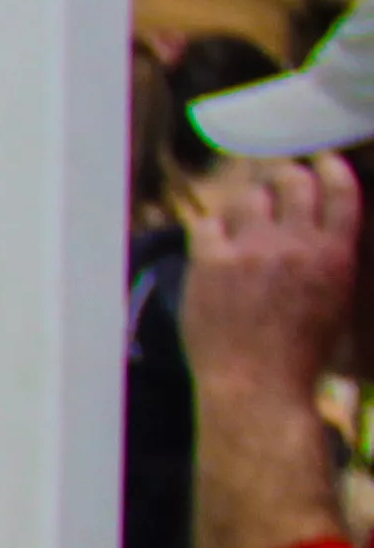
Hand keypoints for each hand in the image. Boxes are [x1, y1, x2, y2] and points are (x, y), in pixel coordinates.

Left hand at [189, 156, 362, 404]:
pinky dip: (212, 229)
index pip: (340, 190)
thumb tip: (321, 226)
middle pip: (292, 182)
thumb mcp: (338, 300)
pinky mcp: (211, 263)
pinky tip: (214, 241)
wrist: (256, 386)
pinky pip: (207, 223)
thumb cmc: (301, 353)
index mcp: (334, 254)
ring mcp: (251, 251)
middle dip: (285, 178)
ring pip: (247, 197)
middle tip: (277, 184)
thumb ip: (331, 257)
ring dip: (248, 202)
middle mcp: (295, 244)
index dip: (330, 168)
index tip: (322, 161)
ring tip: (245, 216)